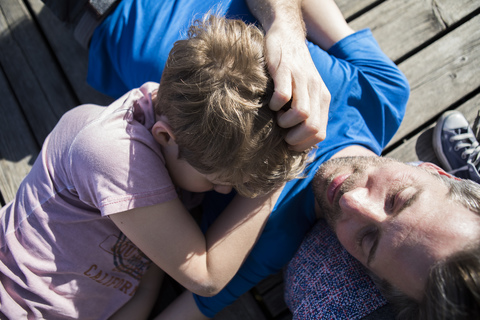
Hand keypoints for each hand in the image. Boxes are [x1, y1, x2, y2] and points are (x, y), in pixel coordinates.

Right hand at [265, 23, 330, 151]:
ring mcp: (302, 80)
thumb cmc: (292, 70)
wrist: (287, 36)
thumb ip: (308, 111)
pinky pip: (284, 97)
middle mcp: (316, 90)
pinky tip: (270, 103)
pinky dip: (275, 105)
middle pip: (312, 128)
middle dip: (293, 138)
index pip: (320, 133)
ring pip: (302, 114)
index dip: (302, 144)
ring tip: (277, 116)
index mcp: (322, 98)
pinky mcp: (286, 71)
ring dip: (285, 123)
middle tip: (281, 132)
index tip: (288, 142)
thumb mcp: (306, 91)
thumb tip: (299, 140)